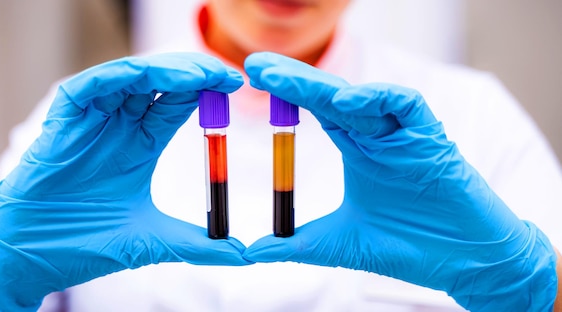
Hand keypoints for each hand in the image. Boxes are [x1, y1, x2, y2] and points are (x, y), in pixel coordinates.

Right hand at [0, 53, 250, 310]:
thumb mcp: (153, 240)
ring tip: (200, 75)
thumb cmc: (84, 244)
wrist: (31, 258)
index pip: (177, 103)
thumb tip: (244, 256)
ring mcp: (91, 120)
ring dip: (165, 69)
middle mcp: (118, 125)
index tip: (234, 88)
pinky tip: (151, 77)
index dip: (205, 90)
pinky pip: (89, 86)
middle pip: (160, 82)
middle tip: (226, 75)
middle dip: (193, 73)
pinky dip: (119, 77)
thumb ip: (197, 244)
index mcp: (140, 144)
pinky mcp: (62, 121)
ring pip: (129, 77)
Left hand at [242, 52, 557, 310]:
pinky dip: (378, 99)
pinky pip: (406, 104)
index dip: (287, 94)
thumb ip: (297, 245)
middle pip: (332, 97)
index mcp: (357, 149)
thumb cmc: (411, 246)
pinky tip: (345, 103)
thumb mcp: (341, 244)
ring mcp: (404, 134)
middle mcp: (377, 135)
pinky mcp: (432, 137)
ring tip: (283, 80)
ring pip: (362, 96)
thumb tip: (250, 253)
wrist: (465, 262)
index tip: (253, 81)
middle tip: (256, 66)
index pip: (316, 111)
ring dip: (322, 87)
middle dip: (294, 79)